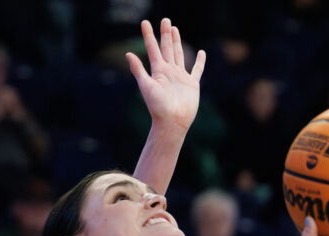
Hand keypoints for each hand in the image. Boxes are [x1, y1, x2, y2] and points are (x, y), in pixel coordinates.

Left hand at [126, 18, 205, 133]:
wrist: (172, 122)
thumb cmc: (158, 107)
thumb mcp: (146, 86)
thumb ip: (138, 70)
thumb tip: (128, 54)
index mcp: (158, 71)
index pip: (153, 48)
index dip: (148, 35)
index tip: (144, 23)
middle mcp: (169, 72)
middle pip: (167, 48)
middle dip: (165, 34)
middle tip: (165, 20)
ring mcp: (181, 77)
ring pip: (179, 55)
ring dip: (177, 42)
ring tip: (175, 29)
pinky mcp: (192, 84)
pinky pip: (197, 70)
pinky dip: (200, 62)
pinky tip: (201, 53)